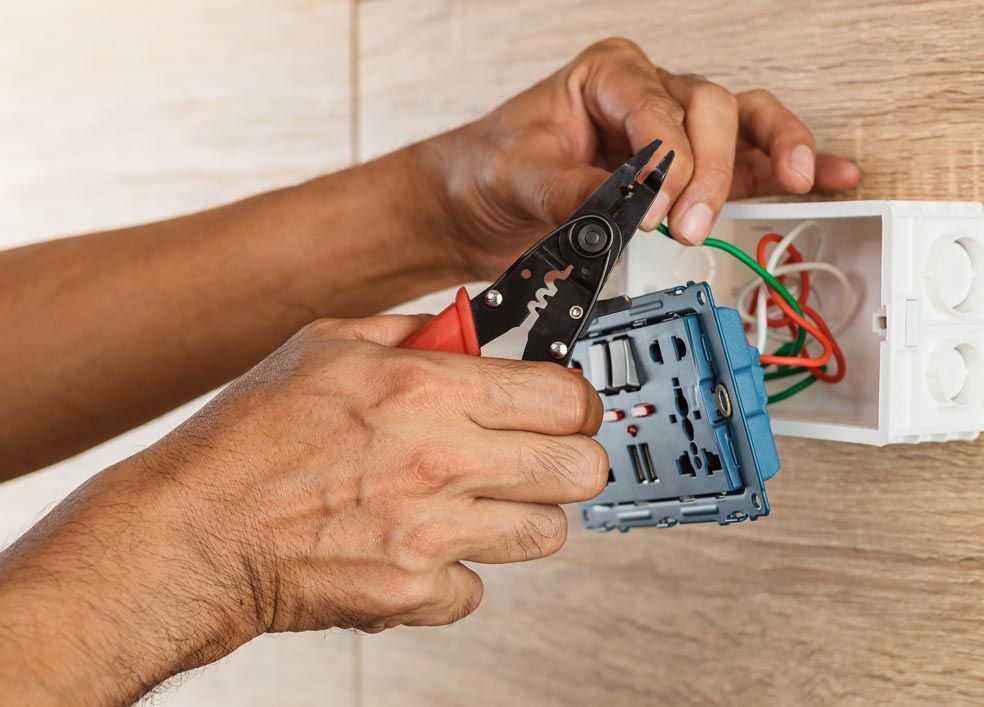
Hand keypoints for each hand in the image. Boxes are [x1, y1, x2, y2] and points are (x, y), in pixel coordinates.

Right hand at [154, 314, 605, 635]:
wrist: (194, 532)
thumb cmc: (247, 439)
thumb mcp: (325, 344)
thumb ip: (410, 331)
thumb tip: (465, 332)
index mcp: (426, 389)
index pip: (564, 397)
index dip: (575, 402)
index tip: (564, 408)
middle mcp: (440, 460)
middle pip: (580, 468)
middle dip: (569, 460)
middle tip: (540, 458)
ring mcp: (431, 532)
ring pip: (548, 533)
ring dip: (524, 518)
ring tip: (480, 504)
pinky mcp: (413, 592)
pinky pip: (478, 588)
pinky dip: (457, 574)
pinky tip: (422, 549)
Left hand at [415, 36, 860, 275]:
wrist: (475, 204)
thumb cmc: (492, 170)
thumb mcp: (521, 177)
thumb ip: (575, 191)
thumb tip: (632, 210)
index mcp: (608, 74)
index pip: (659, 107)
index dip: (669, 161)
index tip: (659, 210)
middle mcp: (649, 93)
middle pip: (711, 112)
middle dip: (712, 170)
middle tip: (694, 223)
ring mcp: (673, 131)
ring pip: (743, 125)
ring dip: (777, 153)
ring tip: (805, 179)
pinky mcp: (684, 172)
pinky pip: (747, 161)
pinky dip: (784, 169)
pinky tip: (826, 177)